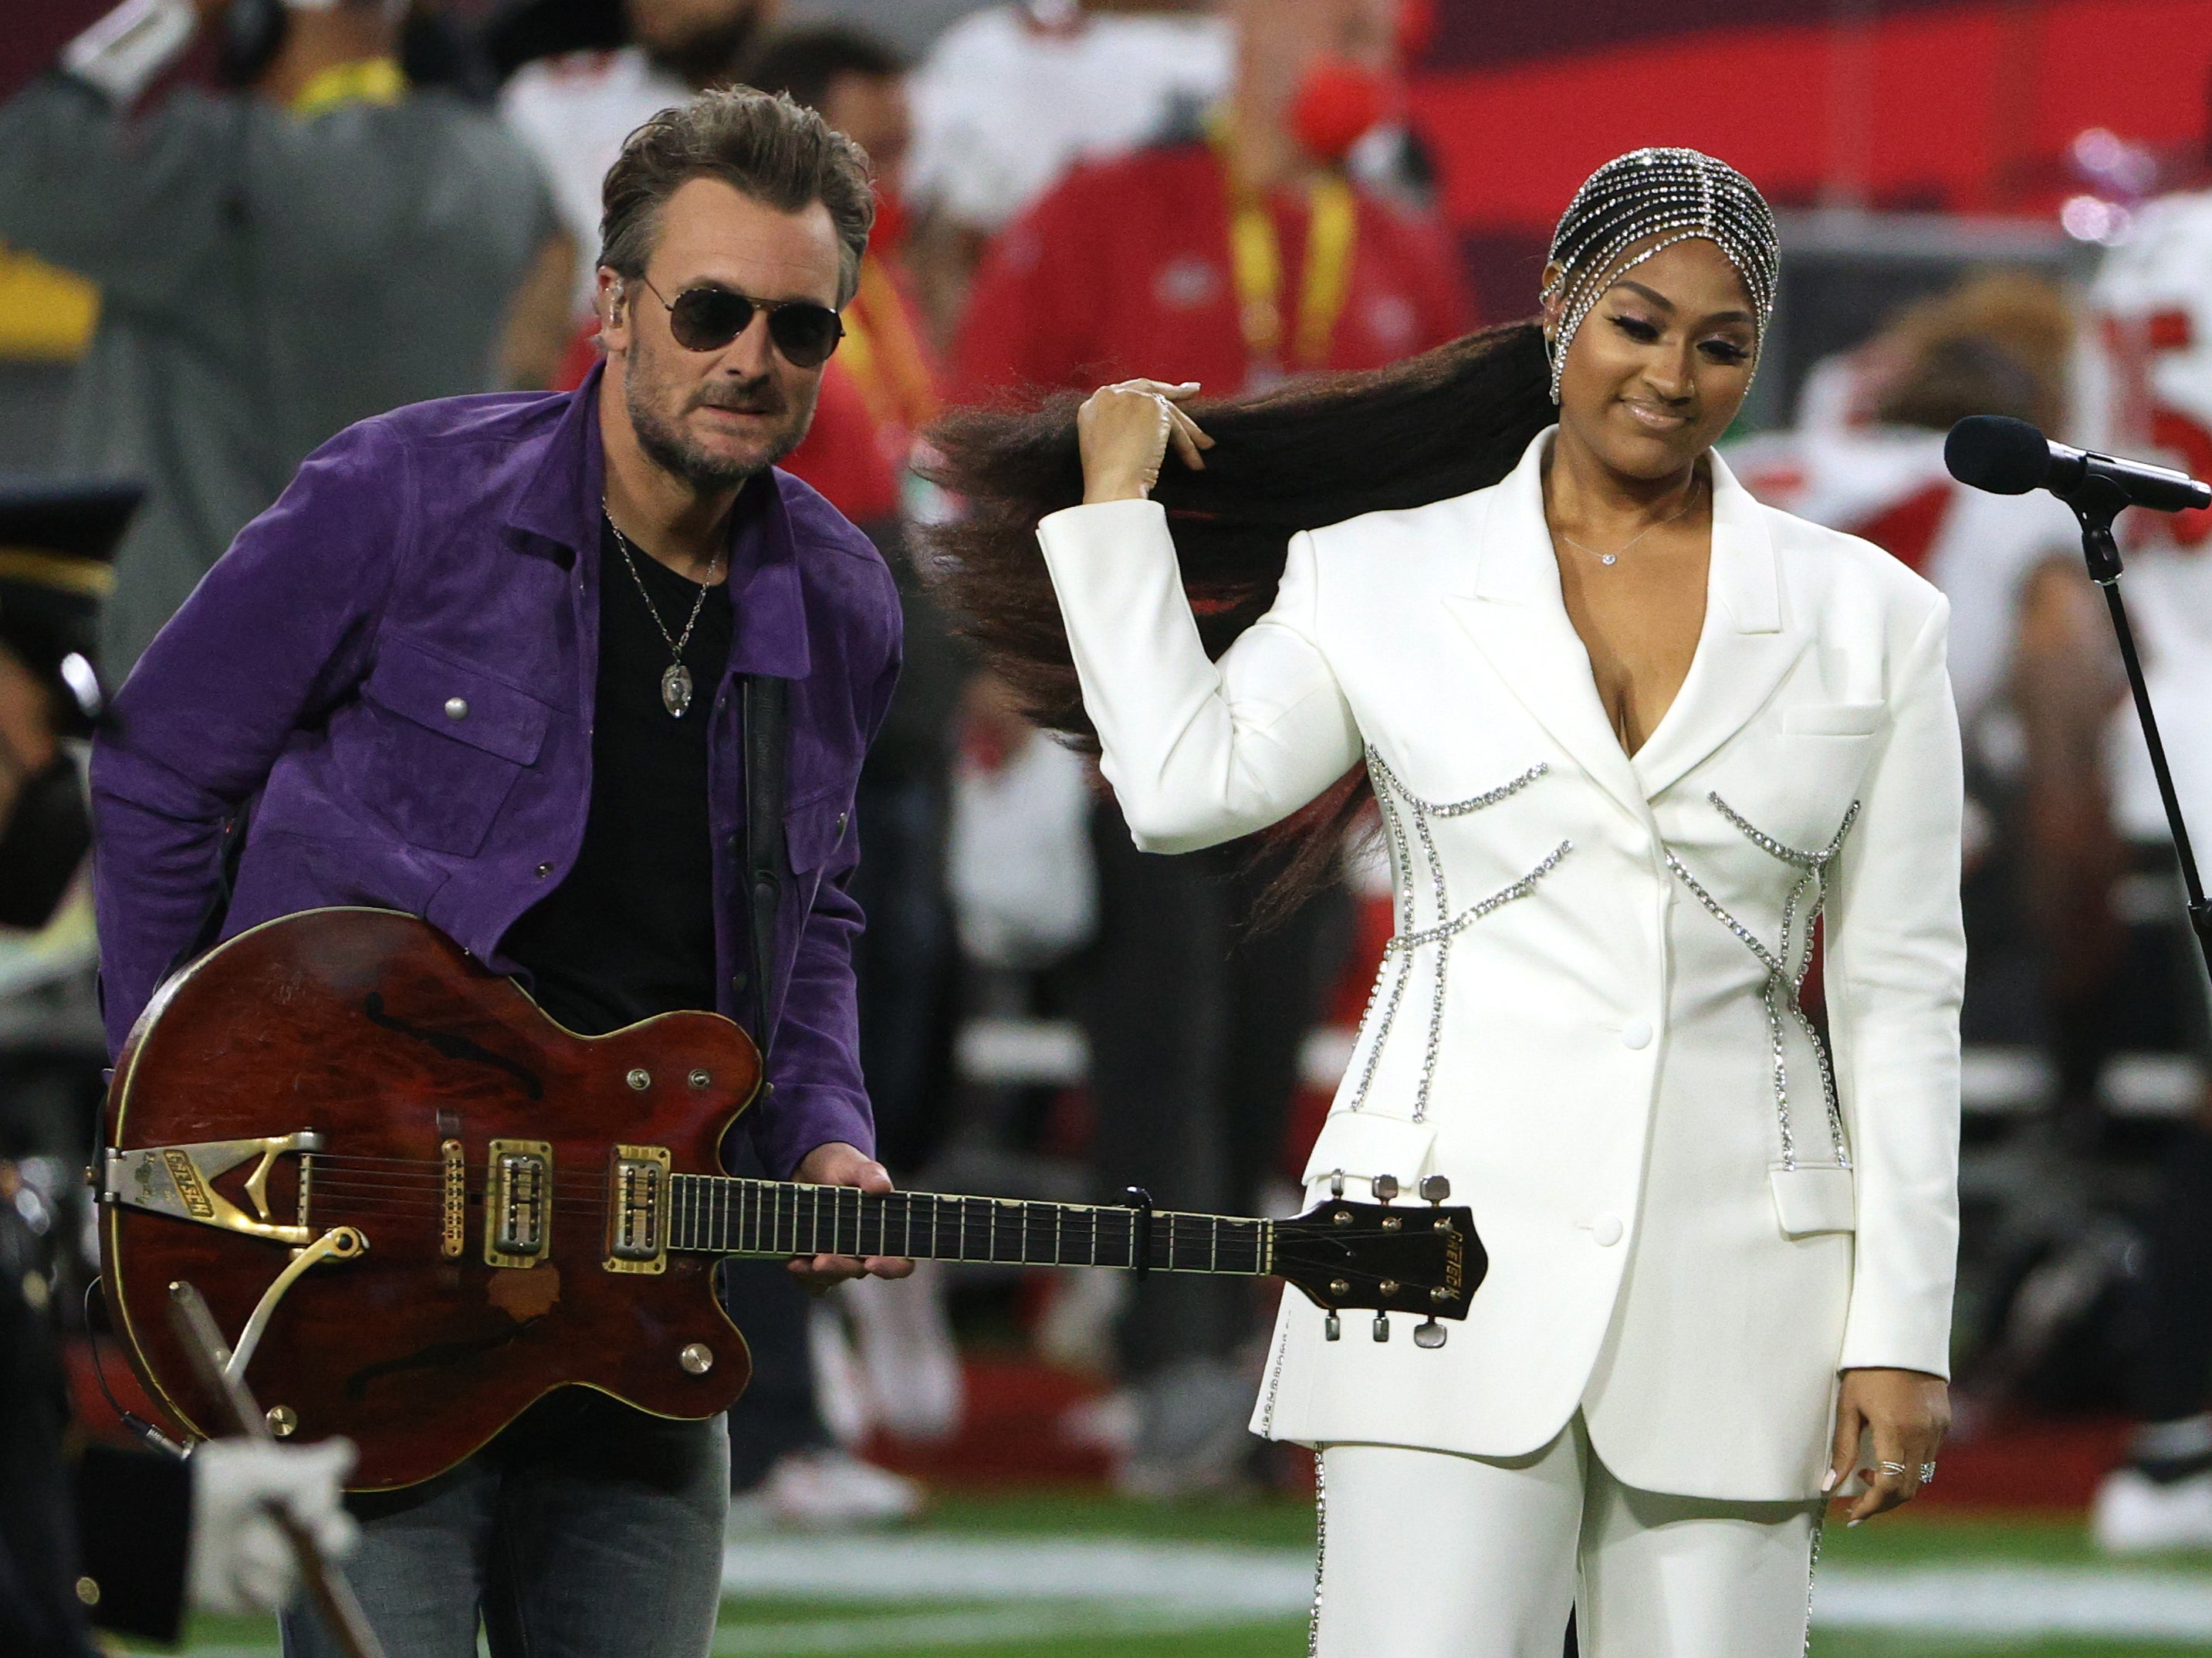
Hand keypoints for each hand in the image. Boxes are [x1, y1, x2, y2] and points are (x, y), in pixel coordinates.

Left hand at [186, 1437, 357, 1613]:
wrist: (150, 1537)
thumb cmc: (199, 1493)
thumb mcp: (247, 1472)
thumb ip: (300, 1468)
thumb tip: (347, 1454)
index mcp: (283, 1489)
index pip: (325, 1491)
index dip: (323, 1500)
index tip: (306, 1509)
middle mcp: (284, 1526)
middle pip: (334, 1534)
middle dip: (334, 1535)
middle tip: (326, 1540)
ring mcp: (270, 1562)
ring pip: (301, 1566)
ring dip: (269, 1559)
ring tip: (235, 1553)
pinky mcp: (252, 1596)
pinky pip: (278, 1597)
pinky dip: (258, 1589)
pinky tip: (235, 1578)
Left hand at [788, 1141, 915, 1287]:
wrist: (810, 1168)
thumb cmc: (843, 1167)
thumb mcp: (856, 1166)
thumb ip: (870, 1175)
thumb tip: (882, 1187)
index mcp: (886, 1232)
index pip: (901, 1262)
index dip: (891, 1267)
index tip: (873, 1262)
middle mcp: (865, 1250)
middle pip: (860, 1272)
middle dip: (840, 1268)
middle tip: (821, 1261)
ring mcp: (841, 1259)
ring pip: (834, 1279)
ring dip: (817, 1274)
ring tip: (797, 1262)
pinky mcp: (817, 1262)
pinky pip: (813, 1281)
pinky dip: (802, 1276)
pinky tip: (792, 1261)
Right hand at [1076, 379, 1213, 502]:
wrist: (1111, 485)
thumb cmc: (1105, 479)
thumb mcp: (1102, 447)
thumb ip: (1116, 429)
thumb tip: (1142, 431)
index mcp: (1093, 406)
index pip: (1124, 394)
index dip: (1144, 396)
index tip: (1160, 398)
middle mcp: (1110, 395)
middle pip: (1148, 390)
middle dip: (1172, 391)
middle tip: (1191, 391)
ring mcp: (1131, 397)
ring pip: (1166, 411)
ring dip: (1188, 431)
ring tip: (1205, 445)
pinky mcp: (1152, 406)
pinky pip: (1175, 425)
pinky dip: (1187, 445)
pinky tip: (1195, 461)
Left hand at [1828, 1367, 1948, 1523]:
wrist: (1902, 1337)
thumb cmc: (1866, 1369)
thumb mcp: (1848, 1405)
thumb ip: (1841, 1448)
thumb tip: (1829, 1485)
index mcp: (1896, 1432)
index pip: (1890, 1487)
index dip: (1871, 1507)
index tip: (1852, 1515)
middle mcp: (1923, 1436)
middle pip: (1909, 1490)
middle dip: (1883, 1503)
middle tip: (1857, 1504)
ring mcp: (1938, 1431)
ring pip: (1922, 1477)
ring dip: (1897, 1487)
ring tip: (1867, 1477)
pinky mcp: (1944, 1424)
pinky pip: (1929, 1460)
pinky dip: (1909, 1469)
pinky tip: (1887, 1459)